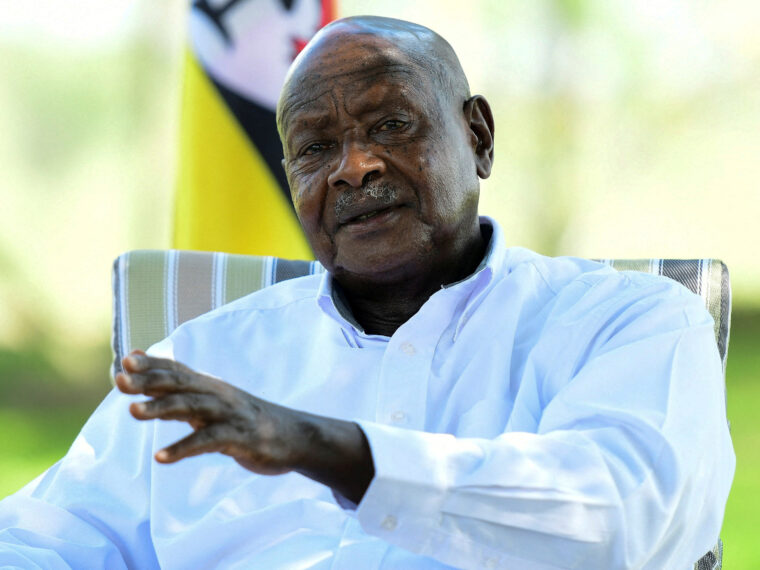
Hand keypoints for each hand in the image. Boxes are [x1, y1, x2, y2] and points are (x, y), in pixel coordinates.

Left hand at [114, 350, 374, 502]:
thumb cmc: (245, 420)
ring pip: (191, 407)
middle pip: (179, 384)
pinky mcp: (239, 438)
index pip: (177, 370)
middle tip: (120, 380)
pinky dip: (184, 448)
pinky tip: (161, 457)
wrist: (294, 436)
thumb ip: (179, 390)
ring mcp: (229, 415)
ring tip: (133, 412)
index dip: (152, 364)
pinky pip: (208, 441)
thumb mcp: (212, 403)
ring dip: (161, 408)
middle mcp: (218, 394)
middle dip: (149, 381)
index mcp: (210, 386)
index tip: (125, 360)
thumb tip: (143, 376)